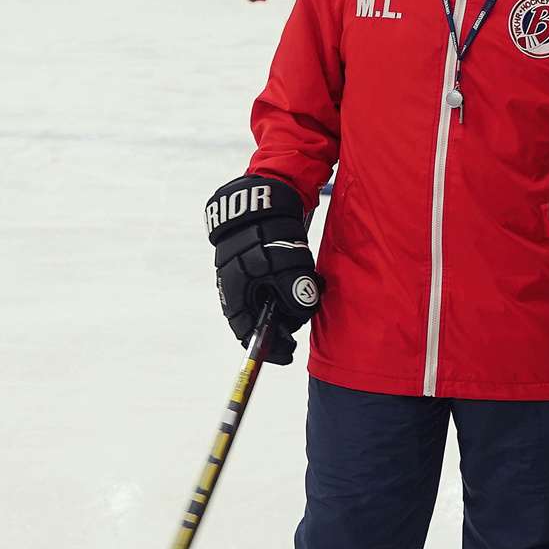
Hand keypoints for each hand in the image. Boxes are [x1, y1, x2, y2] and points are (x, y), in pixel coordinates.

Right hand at [206, 174, 319, 365]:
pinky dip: (293, 282)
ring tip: (313, 284)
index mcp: (235, 294)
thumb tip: (302, 312)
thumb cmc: (269, 232)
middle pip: (263, 317)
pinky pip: (276, 281)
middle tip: (307, 311)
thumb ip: (294, 293)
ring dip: (293, 297)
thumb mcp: (285, 265)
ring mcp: (246, 274)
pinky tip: (307, 270)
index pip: (249, 333)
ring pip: (273, 298)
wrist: (260, 194)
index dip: (269, 348)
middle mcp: (237, 288)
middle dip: (288, 318)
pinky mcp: (259, 261)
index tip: (289, 354)